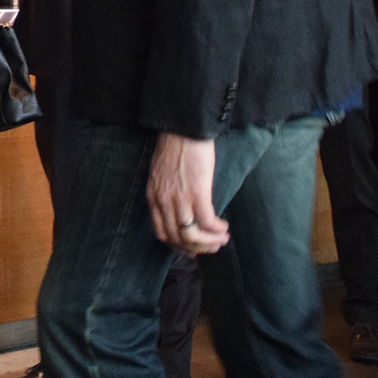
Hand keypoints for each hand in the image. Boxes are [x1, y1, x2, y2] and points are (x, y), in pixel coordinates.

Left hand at [147, 132, 228, 254]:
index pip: (162, 233)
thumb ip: (165, 193)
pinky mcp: (197, 191)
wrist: (182, 128)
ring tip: (222, 239)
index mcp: (153, 197)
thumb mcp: (160, 174)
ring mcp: (179, 197)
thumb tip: (178, 211)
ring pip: (193, 234)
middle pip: (178, 238)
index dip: (178, 246)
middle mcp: (164, 200)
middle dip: (198, 247)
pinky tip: (224, 227)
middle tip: (212, 247)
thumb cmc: (174, 147)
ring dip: (210, 242)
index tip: (192, 249)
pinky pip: (207, 221)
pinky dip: (217, 230)